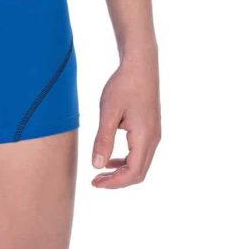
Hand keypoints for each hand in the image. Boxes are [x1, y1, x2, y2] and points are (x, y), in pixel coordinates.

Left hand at [91, 51, 160, 188]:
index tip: (95, 182)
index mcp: (145, 137)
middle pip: (139, 173)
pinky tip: (110, 157)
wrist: (140, 65)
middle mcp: (153, 139)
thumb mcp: (109, 112)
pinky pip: (140, 153)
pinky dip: (126, 160)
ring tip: (101, 172)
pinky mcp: (150, 128)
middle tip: (95, 182)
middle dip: (117, 181)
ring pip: (140, 164)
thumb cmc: (123, 85)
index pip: (133, 173)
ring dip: (122, 171)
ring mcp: (154, 134)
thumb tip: (96, 166)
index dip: (114, 182)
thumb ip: (103, 140)